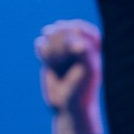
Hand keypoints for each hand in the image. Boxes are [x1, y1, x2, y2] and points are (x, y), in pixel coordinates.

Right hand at [36, 19, 102, 133]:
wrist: (68, 106)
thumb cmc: (84, 87)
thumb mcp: (89, 68)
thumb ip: (84, 49)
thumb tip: (74, 31)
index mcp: (92, 43)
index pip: (78, 27)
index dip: (72, 37)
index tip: (76, 51)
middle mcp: (77, 42)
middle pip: (61, 28)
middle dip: (59, 44)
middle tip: (63, 61)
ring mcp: (62, 48)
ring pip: (49, 34)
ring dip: (50, 50)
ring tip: (57, 64)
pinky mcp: (49, 55)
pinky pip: (40, 43)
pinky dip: (42, 52)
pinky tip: (48, 63)